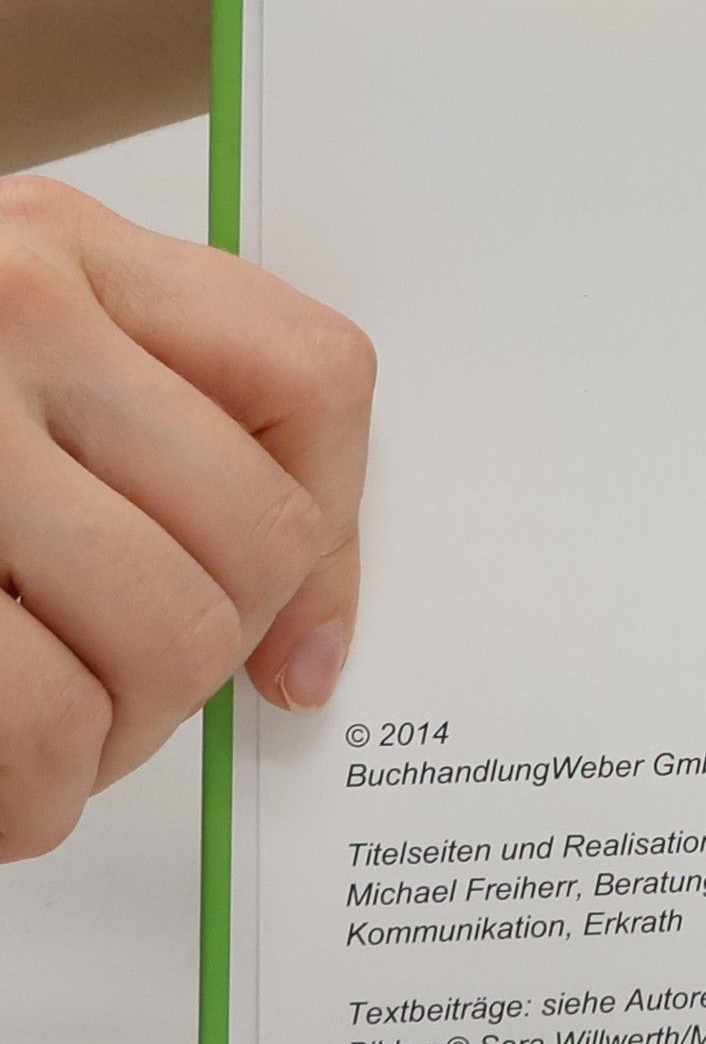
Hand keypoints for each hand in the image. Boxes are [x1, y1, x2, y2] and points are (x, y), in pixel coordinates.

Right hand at [0, 178, 374, 859]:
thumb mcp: (5, 361)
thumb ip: (144, 439)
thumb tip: (306, 641)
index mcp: (65, 252)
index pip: (312, 380)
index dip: (336, 544)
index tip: (297, 648)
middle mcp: (6, 307)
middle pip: (251, 541)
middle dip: (202, 662)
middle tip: (118, 695)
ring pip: (168, 632)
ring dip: (119, 733)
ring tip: (44, 735)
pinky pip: (36, 714)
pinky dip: (35, 791)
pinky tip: (5, 789)